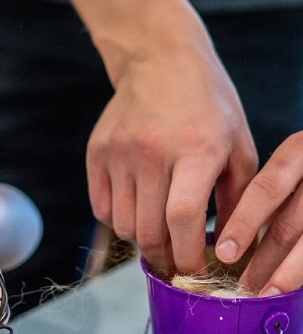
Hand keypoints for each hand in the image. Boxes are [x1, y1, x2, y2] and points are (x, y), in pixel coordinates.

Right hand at [86, 35, 257, 276]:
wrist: (159, 61)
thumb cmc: (208, 106)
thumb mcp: (238, 146)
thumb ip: (238, 200)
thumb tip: (232, 250)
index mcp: (196, 150)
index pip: (182, 218)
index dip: (187, 255)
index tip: (195, 272)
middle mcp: (152, 151)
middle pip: (148, 229)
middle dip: (163, 259)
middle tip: (174, 267)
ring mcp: (118, 152)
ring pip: (122, 225)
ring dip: (141, 241)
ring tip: (158, 237)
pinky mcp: (96, 153)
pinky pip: (101, 208)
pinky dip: (119, 221)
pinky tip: (137, 213)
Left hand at [215, 132, 302, 295]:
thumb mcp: (290, 165)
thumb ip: (268, 194)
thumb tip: (226, 242)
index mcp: (298, 152)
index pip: (266, 189)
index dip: (243, 224)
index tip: (223, 254)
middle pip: (288, 226)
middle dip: (263, 261)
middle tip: (241, 287)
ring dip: (287, 273)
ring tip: (266, 293)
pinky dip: (302, 270)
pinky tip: (288, 283)